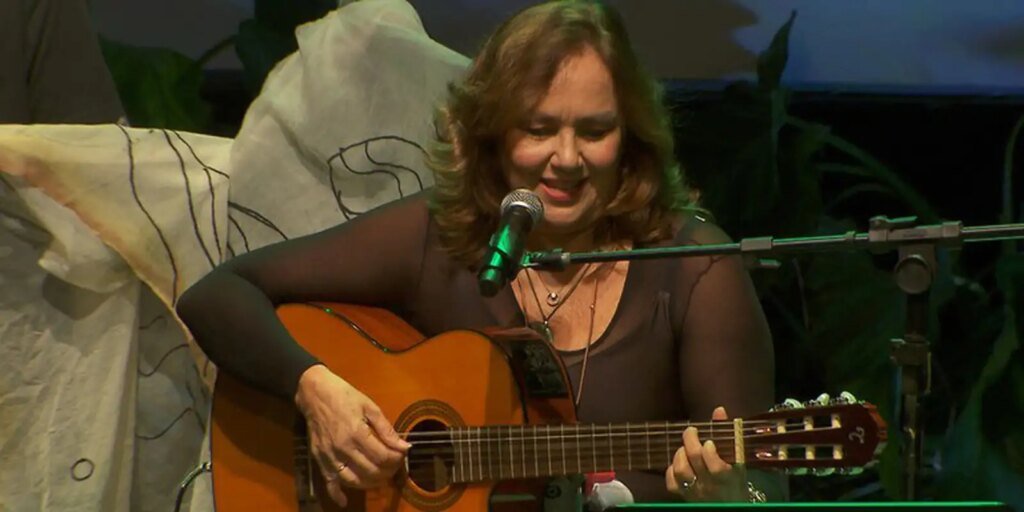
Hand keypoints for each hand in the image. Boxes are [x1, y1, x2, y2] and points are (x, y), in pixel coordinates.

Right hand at [295, 365, 410, 506]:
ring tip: (380, 478)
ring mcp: (330, 455)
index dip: (397, 459)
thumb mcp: (370, 407)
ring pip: (353, 480)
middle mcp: (343, 448)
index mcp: (357, 433)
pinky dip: (336, 494)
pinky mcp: (319, 458)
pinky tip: (344, 502)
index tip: (402, 454)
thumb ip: (387, 429)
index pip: (383, 456)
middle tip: (394, 466)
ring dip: (370, 483)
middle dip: (388, 471)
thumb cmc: (344, 396)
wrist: (314, 393)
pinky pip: (328, 481)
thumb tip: (404, 446)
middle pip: (371, 471)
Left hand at [665, 406, 746, 501]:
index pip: (716, 466)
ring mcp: (695, 491)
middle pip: (694, 460)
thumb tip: (719, 410)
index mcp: (727, 477)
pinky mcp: (683, 495)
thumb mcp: (737, 460)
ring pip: (681, 469)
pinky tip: (679, 463)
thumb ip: (728, 433)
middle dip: (690, 440)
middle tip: (692, 431)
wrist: (729, 505)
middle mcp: (710, 485)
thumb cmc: (734, 480)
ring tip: (685, 448)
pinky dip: (671, 469)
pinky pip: (671, 481)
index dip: (709, 451)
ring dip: (680, 453)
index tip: (708, 441)